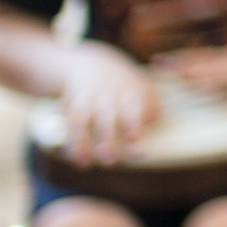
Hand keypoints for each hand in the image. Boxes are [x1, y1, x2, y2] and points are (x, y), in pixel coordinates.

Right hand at [59, 44, 162, 161]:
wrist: (94, 63)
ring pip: (83, 120)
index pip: (132, 108)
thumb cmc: (126, 85)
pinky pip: (71, 124)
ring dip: (84, 142)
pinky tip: (79, 160)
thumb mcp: (143, 88)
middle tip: (111, 159)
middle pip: (105, 117)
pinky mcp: (75, 105)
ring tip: (88, 163)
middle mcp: (109, 95)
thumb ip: (152, 107)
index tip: (133, 139)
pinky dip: (73, 143)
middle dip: (107, 138)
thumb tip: (155, 122)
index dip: (131, 123)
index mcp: (131, 92)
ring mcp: (90, 99)